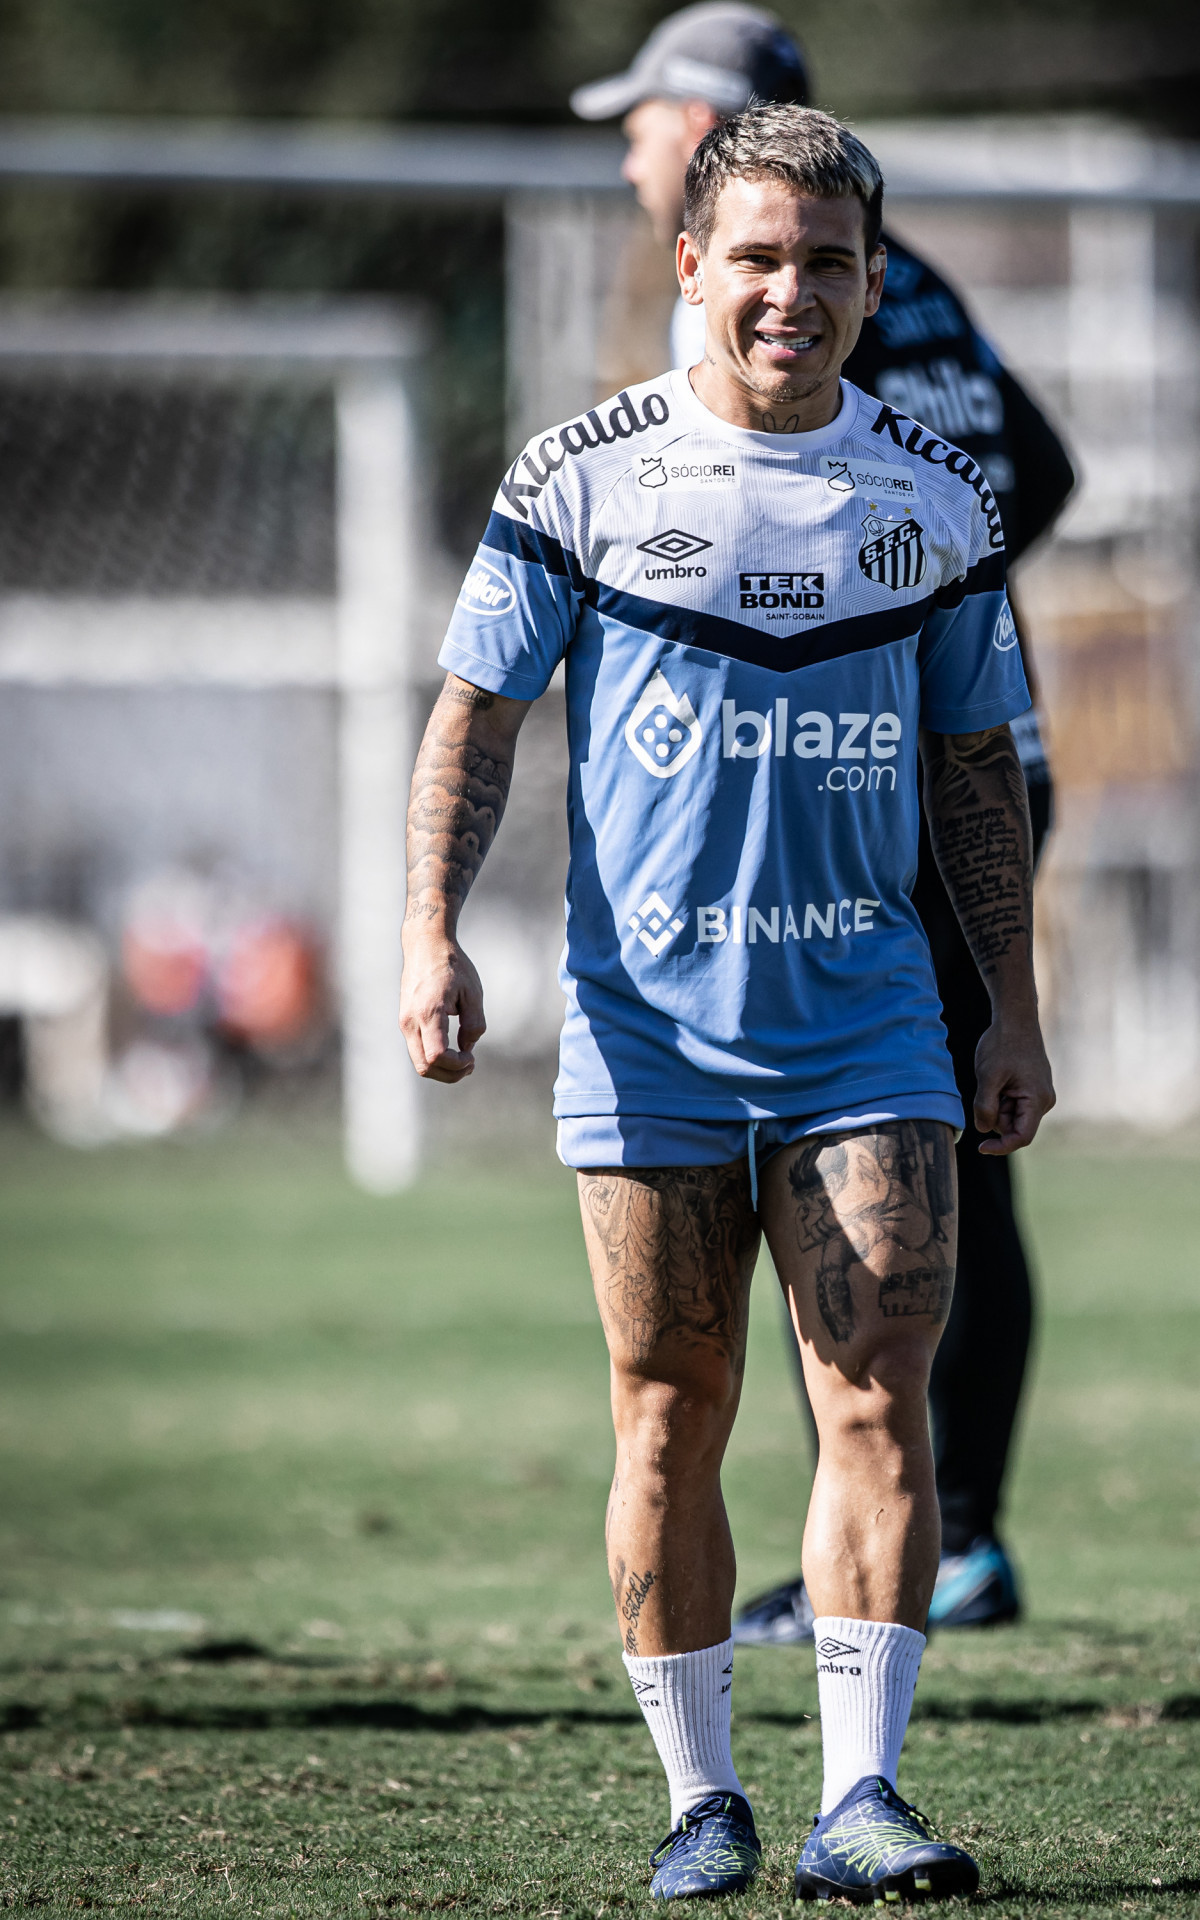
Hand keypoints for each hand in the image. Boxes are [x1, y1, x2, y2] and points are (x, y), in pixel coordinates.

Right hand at [399, 933, 484, 1083]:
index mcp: (428, 1012)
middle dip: (450, 1074)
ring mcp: (405, 1022)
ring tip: (465, 1060)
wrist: (425, 945)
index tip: (472, 1056)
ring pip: (419, 1062)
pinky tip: (453, 1050)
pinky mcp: (405, 1021)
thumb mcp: (473, 993)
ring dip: (443, 1069)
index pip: (436, 1056)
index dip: (457, 1065)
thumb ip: (474, 1024)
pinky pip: (418, 1050)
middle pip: (424, 1067)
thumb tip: (467, 1049)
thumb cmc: (452, 965)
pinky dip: (435, 1058)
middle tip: (470, 1064)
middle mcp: (411, 1021)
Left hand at [973, 1008, 1054, 1153]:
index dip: (1001, 1146)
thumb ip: (985, 1106)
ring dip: (997, 1105)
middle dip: (996, 1116)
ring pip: (1012, 1116)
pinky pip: (1014, 1104)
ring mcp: (1040, 1095)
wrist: (1016, 1019)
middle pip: (1014, 1126)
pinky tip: (1000, 1077)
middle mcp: (1044, 1101)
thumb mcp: (988, 1077)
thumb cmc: (1003, 1045)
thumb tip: (984, 1130)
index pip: (1022, 1137)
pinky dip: (1002, 1097)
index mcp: (1037, 1100)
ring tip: (995, 1078)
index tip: (980, 1148)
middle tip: (988, 1088)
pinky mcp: (1034, 1089)